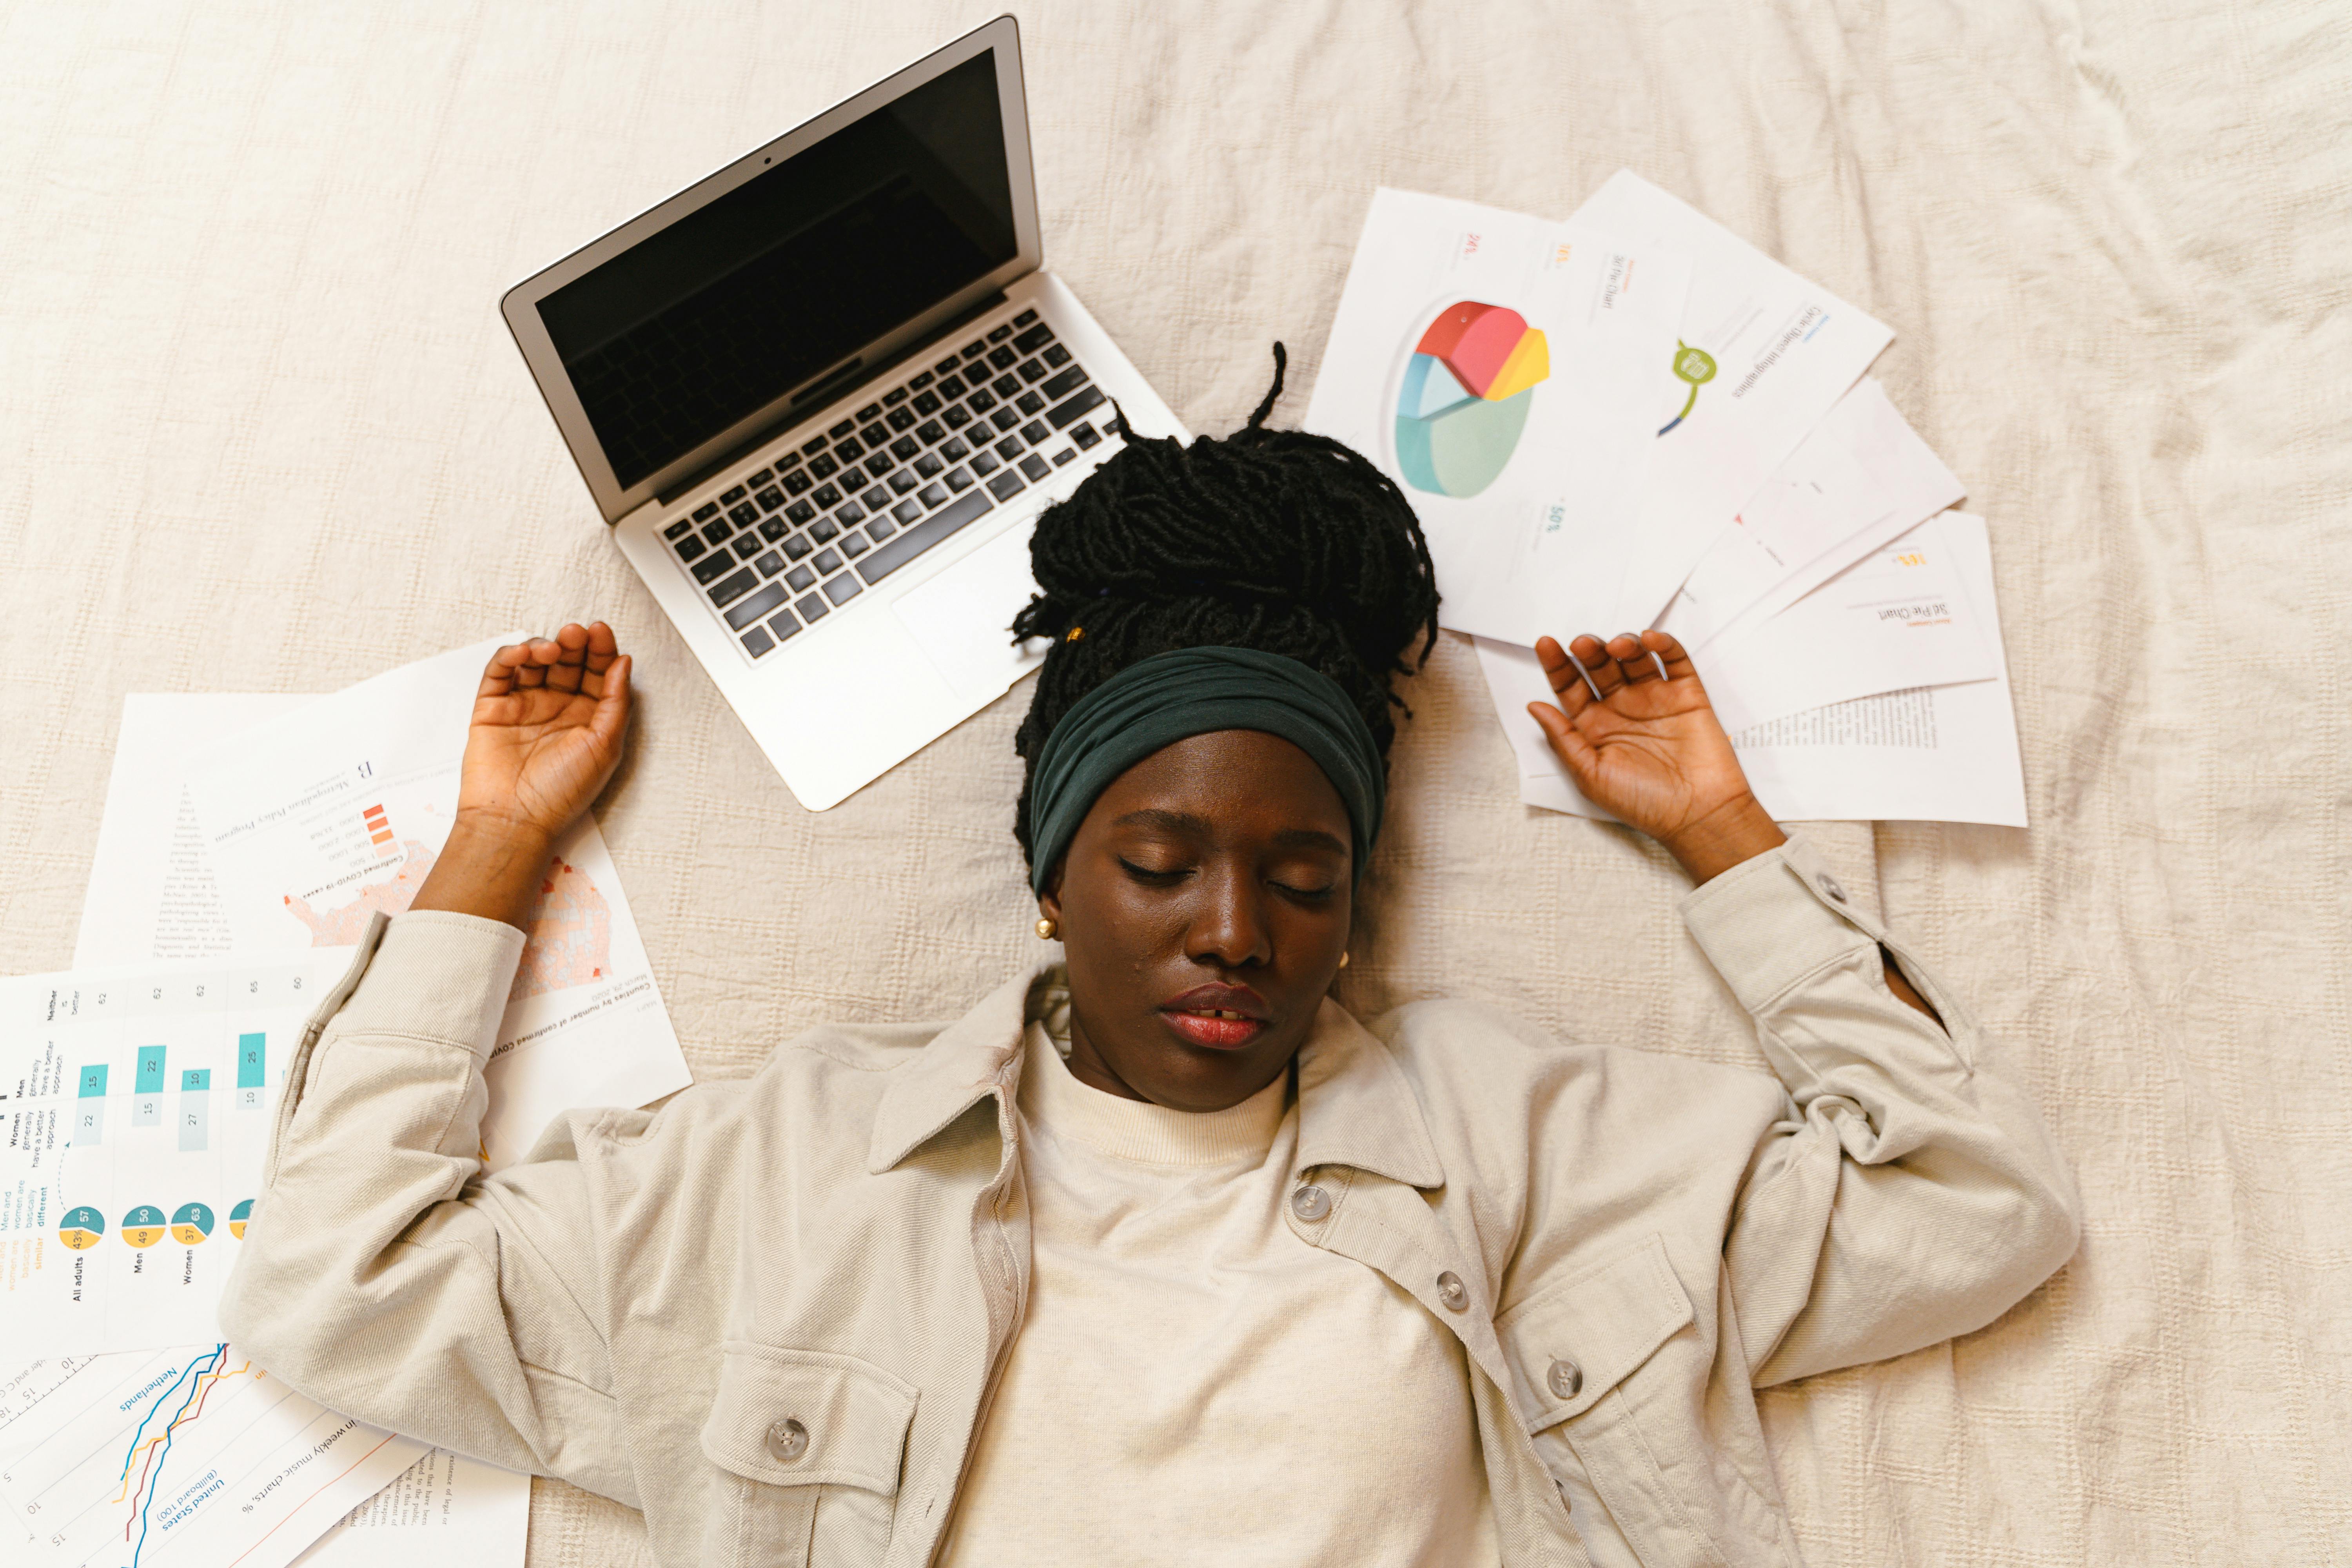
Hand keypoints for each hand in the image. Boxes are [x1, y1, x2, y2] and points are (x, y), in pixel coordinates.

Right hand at [452, 623, 632, 841]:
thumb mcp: (605, 746)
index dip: (600, 649)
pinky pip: (499, 672)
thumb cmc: (562, 792)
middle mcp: (557, 708)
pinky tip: (523, 653)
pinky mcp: (493, 707)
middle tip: (576, 633)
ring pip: (534, 661)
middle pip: (567, 662)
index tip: (602, 632)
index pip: (597, 673)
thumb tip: (624, 662)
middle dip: (573, 643)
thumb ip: (616, 702)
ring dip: (543, 646)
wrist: (515, 819)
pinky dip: (509, 656)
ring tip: (551, 648)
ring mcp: (524, 705)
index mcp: (588, 717)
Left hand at [1528, 630, 1783, 883]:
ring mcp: (1655, 698)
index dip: (1557, 665)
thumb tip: (1533, 706)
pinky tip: (1649, 639)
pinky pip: (1674, 660)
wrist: (1697, 815)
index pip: (1570, 687)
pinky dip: (1663, 644)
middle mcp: (1621, 708)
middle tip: (1584, 645)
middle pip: (1600, 666)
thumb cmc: (1642, 802)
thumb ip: (1562, 738)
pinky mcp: (1686, 694)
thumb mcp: (1590, 774)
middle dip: (1590, 651)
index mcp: (1594, 726)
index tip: (1545, 644)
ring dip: (1623, 644)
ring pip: (1634, 657)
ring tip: (1617, 647)